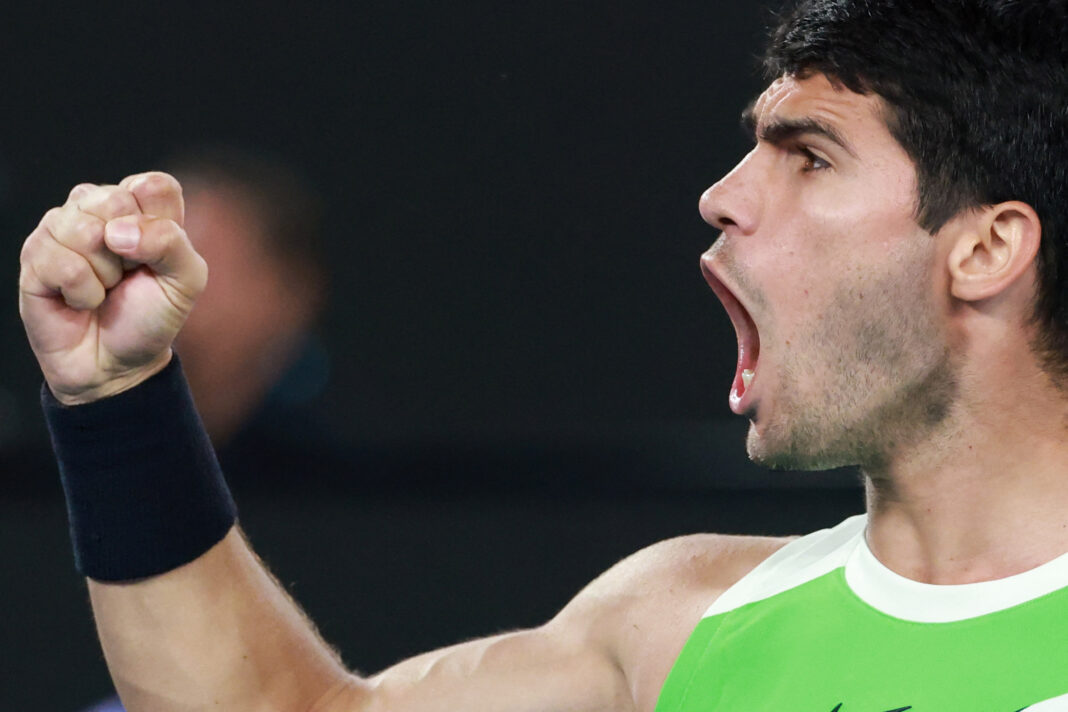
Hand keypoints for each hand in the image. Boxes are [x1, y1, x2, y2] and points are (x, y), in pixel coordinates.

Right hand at [19, 172, 206, 403]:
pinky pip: (61, 263)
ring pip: (83, 230)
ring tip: (103, 289)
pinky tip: (80, 300)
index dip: (160, 225)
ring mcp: (61, 228)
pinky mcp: (34, 255)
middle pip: (115, 199)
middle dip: (131, 252)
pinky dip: (81, 293)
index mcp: (139, 205)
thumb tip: (117, 230)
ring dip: (104, 274)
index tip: (156, 257)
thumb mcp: (186, 282)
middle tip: (127, 276)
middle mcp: (98, 208)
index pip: (153, 186)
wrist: (116, 363)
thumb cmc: (151, 317)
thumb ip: (172, 243)